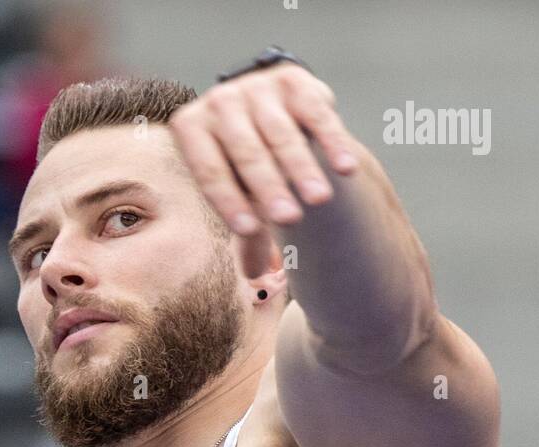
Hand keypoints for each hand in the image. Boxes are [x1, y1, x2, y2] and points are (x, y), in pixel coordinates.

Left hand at [167, 65, 358, 276]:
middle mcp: (219, 101)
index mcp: (192, 129)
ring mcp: (256, 86)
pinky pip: (315, 113)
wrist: (266, 113)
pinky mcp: (293, 79)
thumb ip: (247, 230)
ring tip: (319, 201)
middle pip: (247, 153)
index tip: (250, 232)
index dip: (230, 203)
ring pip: (281, 134)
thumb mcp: (238, 195)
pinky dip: (332, 141)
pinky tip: (347, 169)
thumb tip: (254, 275)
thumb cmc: (242, 168)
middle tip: (290, 220)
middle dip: (270, 188)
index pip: (210, 172)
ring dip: (302, 168)